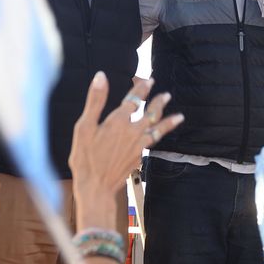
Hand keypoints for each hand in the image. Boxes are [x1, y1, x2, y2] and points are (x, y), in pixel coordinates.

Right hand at [69, 74, 182, 222]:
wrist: (96, 187)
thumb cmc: (86, 157)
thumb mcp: (84, 126)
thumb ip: (95, 100)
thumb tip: (101, 76)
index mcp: (119, 120)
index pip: (134, 98)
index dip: (141, 88)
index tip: (149, 80)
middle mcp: (133, 131)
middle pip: (151, 113)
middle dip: (158, 102)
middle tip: (166, 95)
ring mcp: (138, 146)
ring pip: (157, 129)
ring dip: (167, 121)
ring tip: (179, 116)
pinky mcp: (139, 157)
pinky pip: (152, 143)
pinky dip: (159, 136)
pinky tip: (158, 137)